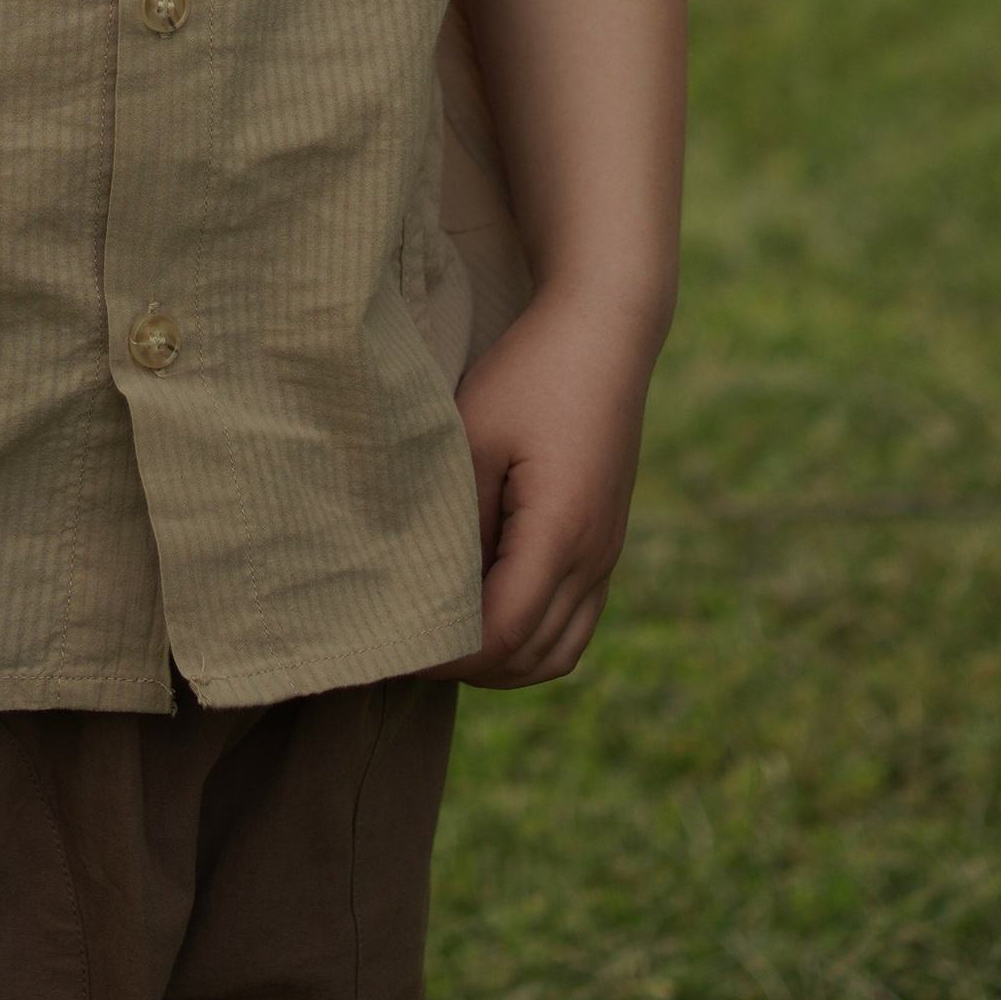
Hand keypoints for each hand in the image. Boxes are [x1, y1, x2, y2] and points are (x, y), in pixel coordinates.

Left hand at [433, 288, 656, 688]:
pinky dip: (532, 638)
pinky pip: (574, 622)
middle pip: (531, 658)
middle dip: (469, 667)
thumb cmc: (530, 374)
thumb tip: (430, 585)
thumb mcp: (475, 435)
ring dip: (504, 661)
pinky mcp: (606, 543)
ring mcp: (606, 554)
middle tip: (407, 647)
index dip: (447, 654)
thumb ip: (458, 517)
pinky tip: (485, 610)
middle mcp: (593, 557)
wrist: (605, 332)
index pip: (502, 634)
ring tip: (444, 637)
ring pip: (560, 651)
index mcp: (560, 533)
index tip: (394, 644)